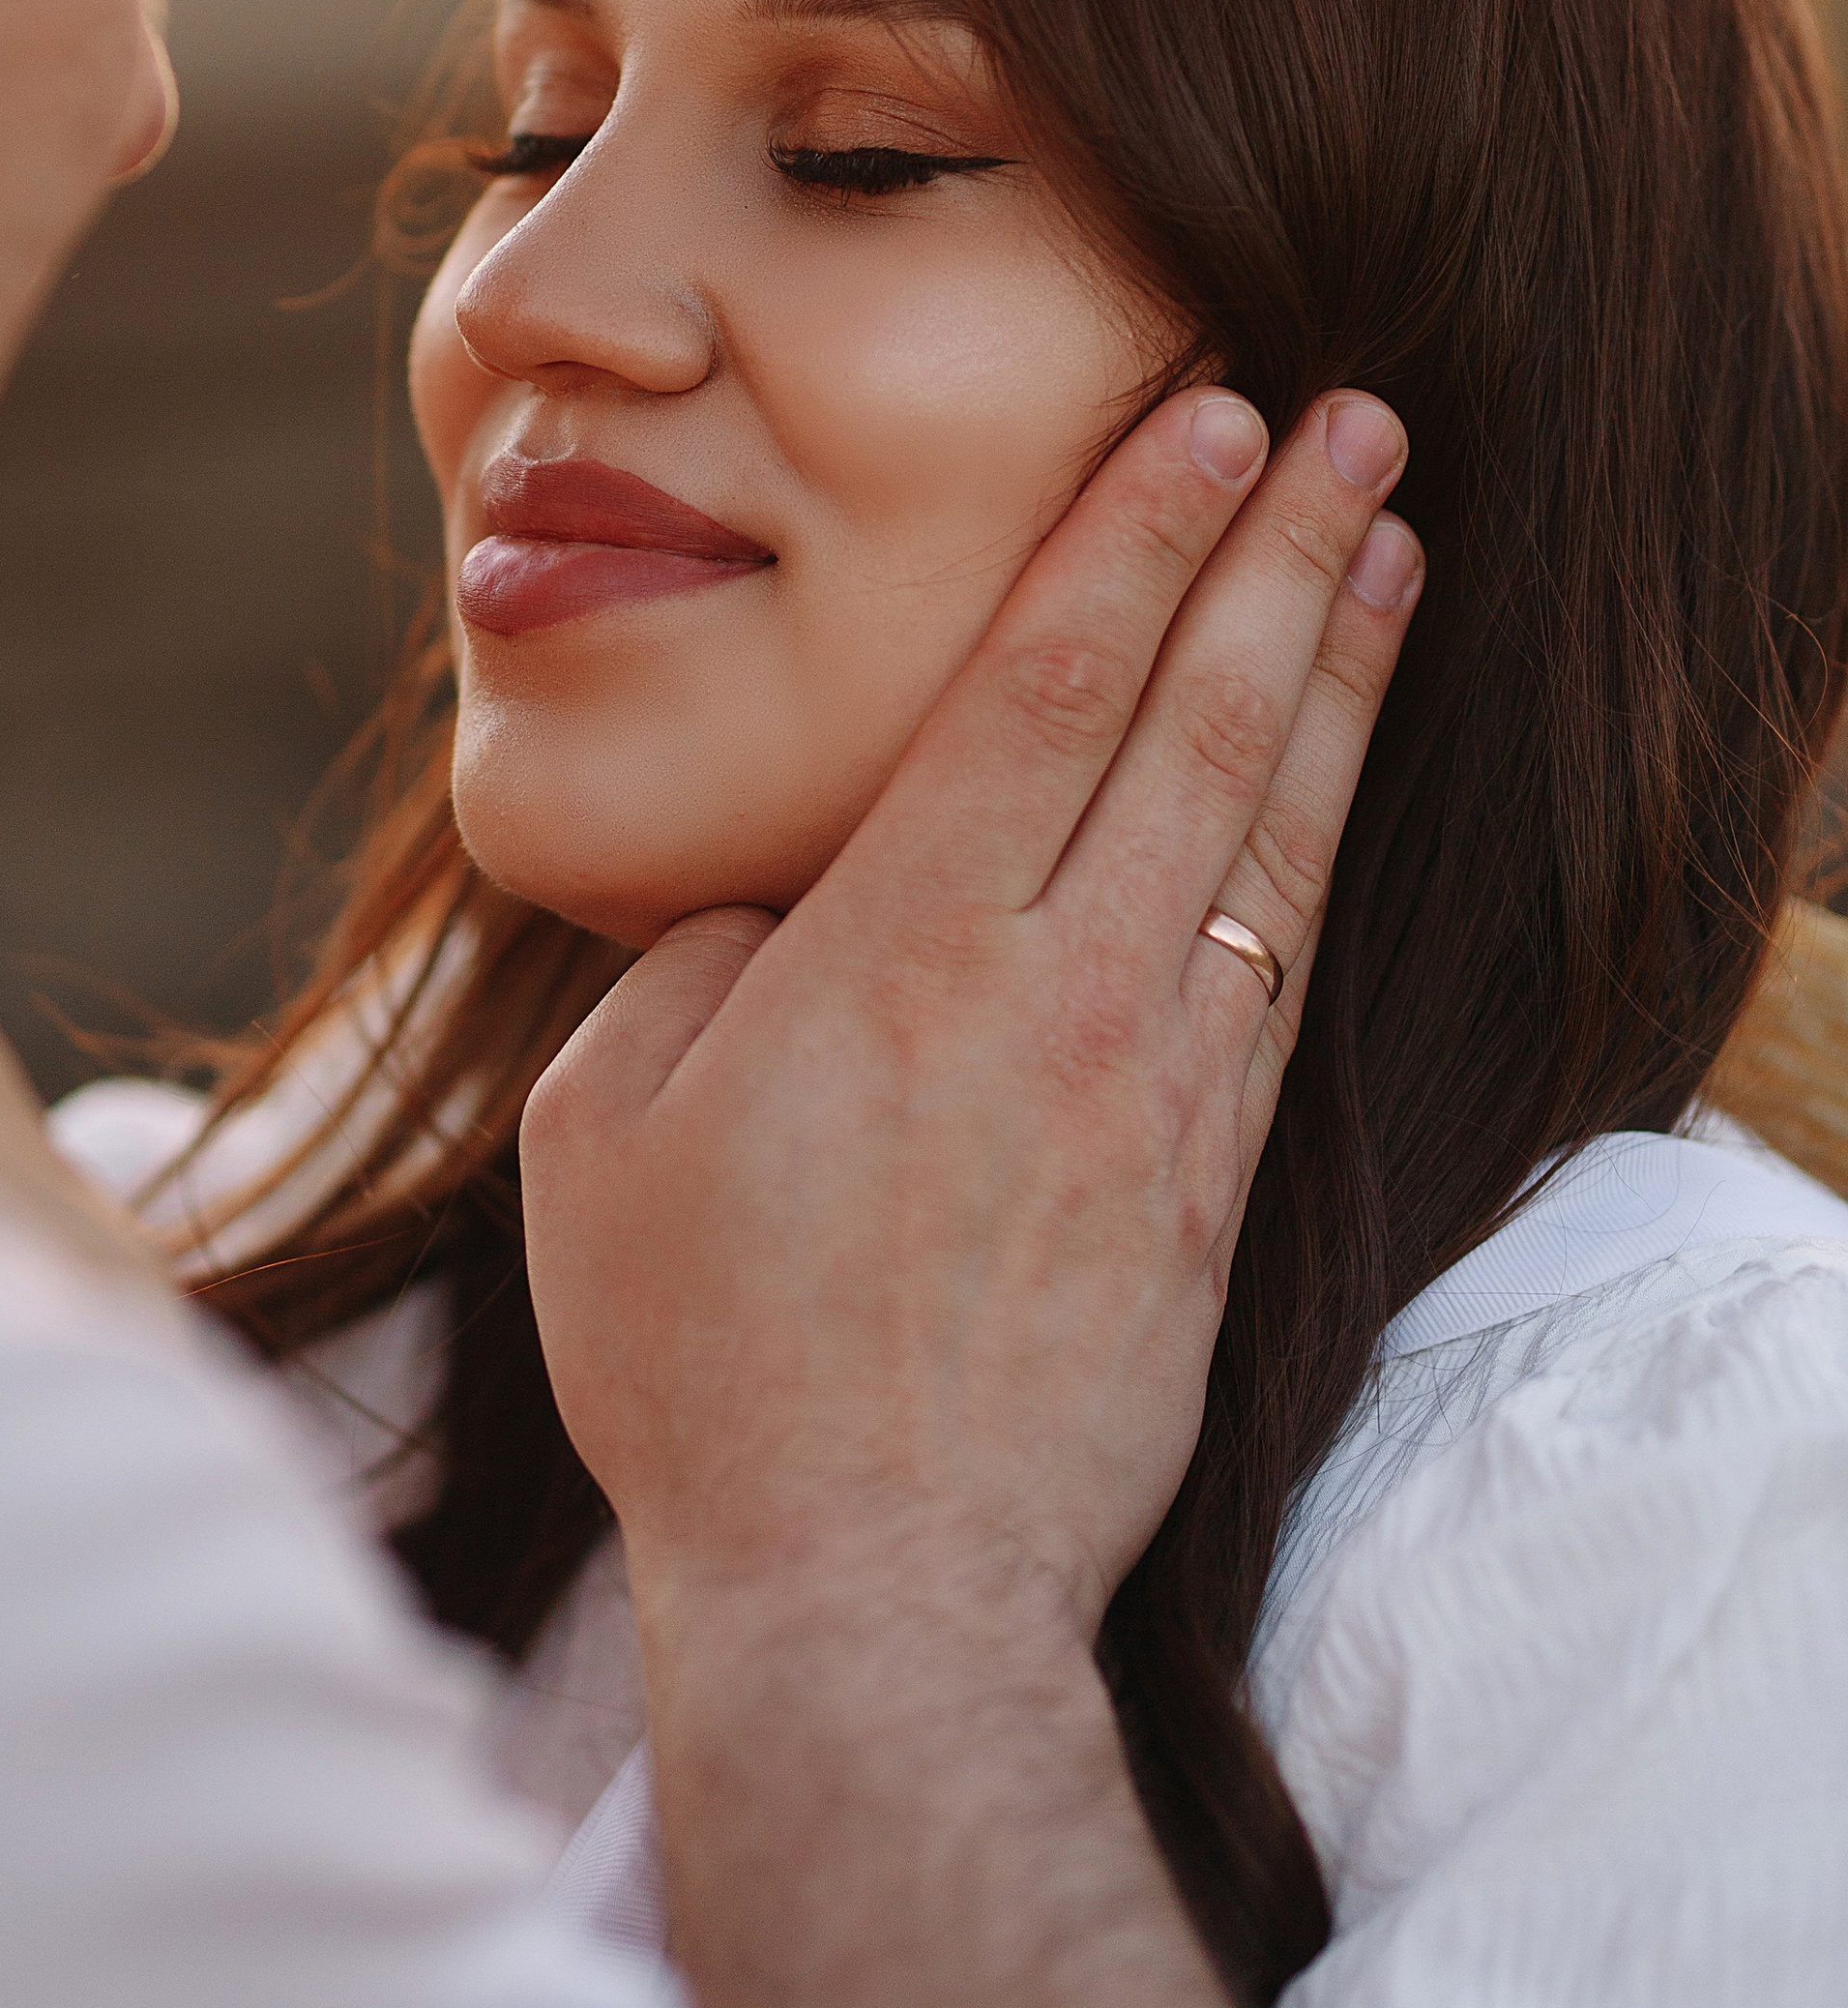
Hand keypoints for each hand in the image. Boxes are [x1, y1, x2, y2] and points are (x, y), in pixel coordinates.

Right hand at [520, 384, 1418, 1649]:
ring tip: (1399, 543)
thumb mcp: (607, 1128)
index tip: (1206, 415)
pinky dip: (1325, 836)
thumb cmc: (705, 1359)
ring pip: (1270, 826)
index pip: (1049, 683)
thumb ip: (699, 971)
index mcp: (898, 949)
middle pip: (1196, 718)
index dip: (1136, 532)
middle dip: (1279, 549)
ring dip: (1339, 669)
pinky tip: (1349, 767)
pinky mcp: (1210, 1181)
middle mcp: (1054, 990)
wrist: (872, 1592)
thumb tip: (782, 913)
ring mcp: (1155, 1086)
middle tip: (1354, 416)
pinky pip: (1284, 963)